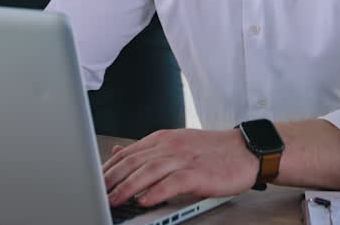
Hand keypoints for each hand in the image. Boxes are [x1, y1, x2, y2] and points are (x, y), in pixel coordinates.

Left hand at [101, 128, 257, 206]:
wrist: (245, 150)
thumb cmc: (211, 152)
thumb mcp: (176, 144)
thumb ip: (148, 151)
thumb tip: (117, 152)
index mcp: (162, 139)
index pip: (128, 153)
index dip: (108, 168)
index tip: (94, 182)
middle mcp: (170, 146)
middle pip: (134, 161)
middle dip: (112, 178)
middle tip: (96, 193)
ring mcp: (184, 158)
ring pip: (149, 171)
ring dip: (128, 187)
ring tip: (113, 200)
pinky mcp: (198, 173)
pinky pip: (173, 182)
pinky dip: (157, 192)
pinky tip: (144, 200)